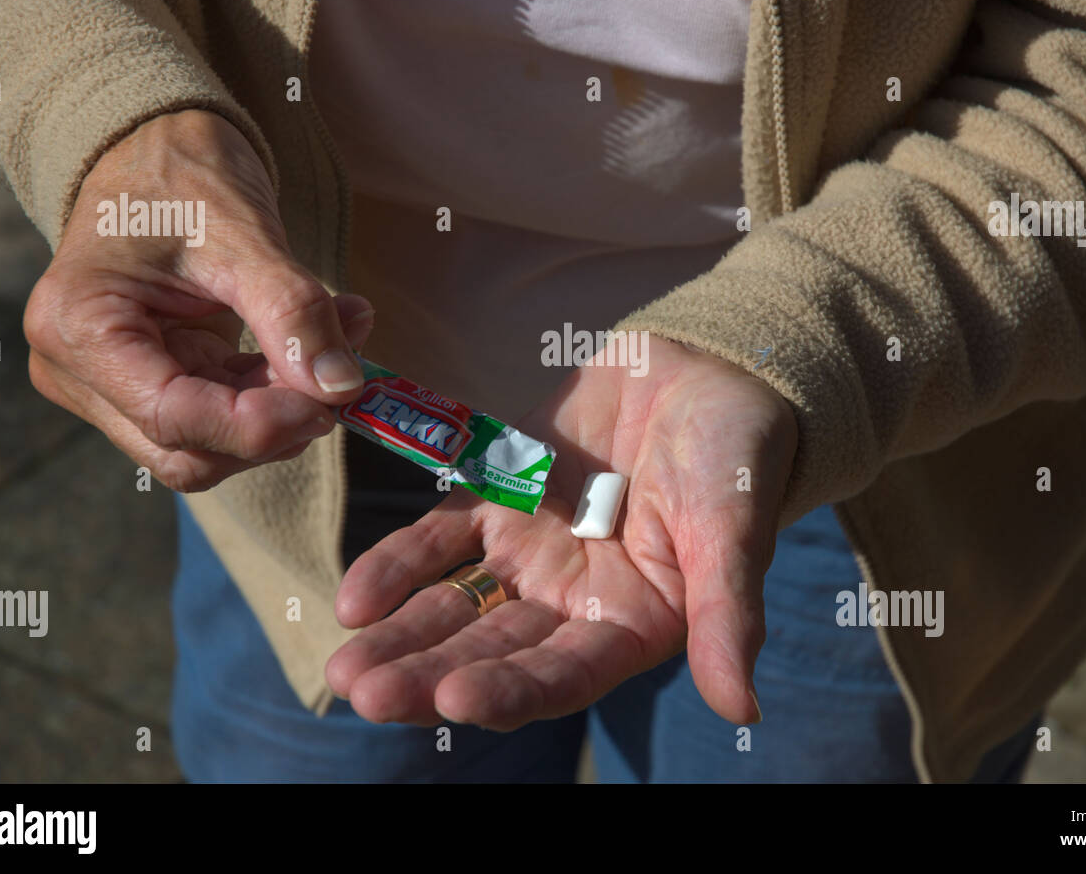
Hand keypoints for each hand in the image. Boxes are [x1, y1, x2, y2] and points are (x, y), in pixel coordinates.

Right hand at [24, 109, 373, 491]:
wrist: (158, 147)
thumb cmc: (182, 174)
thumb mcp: (244, 235)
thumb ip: (294, 313)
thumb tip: (340, 387)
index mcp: (79, 328)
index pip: (173, 419)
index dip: (259, 424)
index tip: (331, 396)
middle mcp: (79, 372)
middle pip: (187, 450)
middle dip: (272, 425)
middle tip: (339, 376)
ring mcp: (113, 384)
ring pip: (210, 446)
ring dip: (282, 408)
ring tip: (340, 338)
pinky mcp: (153, 382)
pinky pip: (222, 415)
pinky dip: (277, 392)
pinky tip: (322, 343)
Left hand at [327, 335, 797, 727]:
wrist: (708, 373)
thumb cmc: (737, 456)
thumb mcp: (733, 527)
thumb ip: (727, 613)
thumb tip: (742, 712)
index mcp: (631, 624)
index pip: (563, 674)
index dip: (511, 690)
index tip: (454, 701)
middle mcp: (573, 603)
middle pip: (492, 651)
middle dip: (428, 676)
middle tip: (365, 694)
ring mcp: (530, 553)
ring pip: (456, 606)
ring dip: (401, 636)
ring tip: (343, 670)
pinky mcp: (499, 500)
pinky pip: (440, 539)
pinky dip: (397, 566)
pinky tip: (352, 598)